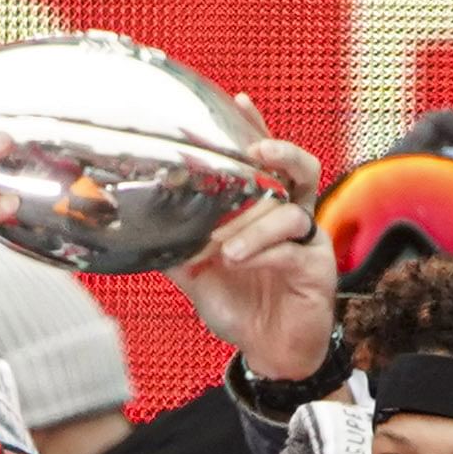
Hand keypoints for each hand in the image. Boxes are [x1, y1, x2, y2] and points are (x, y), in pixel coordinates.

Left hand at [170, 115, 334, 379]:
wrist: (268, 352)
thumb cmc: (241, 305)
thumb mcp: (197, 274)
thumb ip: (175, 246)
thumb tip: (135, 226)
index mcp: (266, 210)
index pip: (265, 162)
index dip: (256, 129)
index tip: (239, 101)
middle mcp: (292, 217)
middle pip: (301, 168)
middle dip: (280, 152)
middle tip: (255, 150)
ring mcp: (308, 241)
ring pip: (293, 211)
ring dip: (255, 223)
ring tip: (225, 246)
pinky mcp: (317, 268)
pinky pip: (292, 249)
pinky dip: (262, 251)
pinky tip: (238, 260)